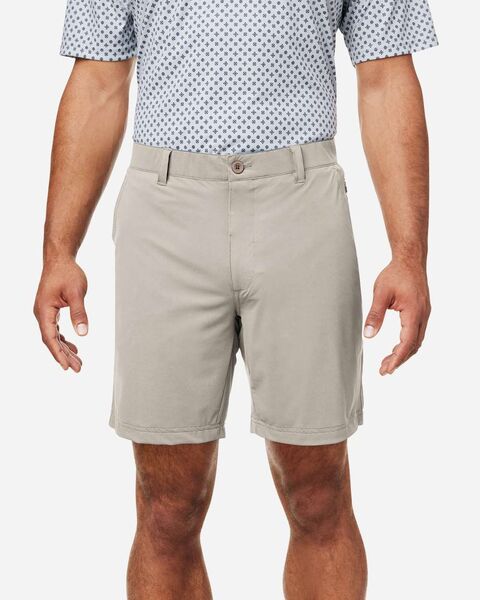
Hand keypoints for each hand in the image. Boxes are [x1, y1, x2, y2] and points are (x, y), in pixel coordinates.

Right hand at [34, 259, 87, 371]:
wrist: (60, 260)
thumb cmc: (67, 273)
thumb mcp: (77, 293)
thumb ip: (80, 313)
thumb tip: (83, 333)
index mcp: (44, 310)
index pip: (50, 337)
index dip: (58, 353)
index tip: (67, 366)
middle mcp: (41, 313)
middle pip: (52, 340)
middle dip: (64, 355)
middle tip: (77, 369)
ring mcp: (45, 312)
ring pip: (54, 336)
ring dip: (65, 349)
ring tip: (78, 362)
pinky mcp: (50, 310)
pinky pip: (55, 330)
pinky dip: (64, 339)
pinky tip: (73, 347)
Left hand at [364, 260, 430, 374]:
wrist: (410, 260)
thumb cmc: (395, 273)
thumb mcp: (380, 293)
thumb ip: (375, 314)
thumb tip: (368, 335)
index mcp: (414, 312)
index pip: (407, 342)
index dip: (397, 358)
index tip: (387, 369)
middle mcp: (423, 315)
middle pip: (413, 345)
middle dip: (399, 359)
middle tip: (384, 370)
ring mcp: (424, 314)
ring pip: (416, 341)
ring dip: (403, 353)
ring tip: (388, 363)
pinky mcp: (422, 312)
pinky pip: (417, 333)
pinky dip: (407, 344)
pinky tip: (396, 347)